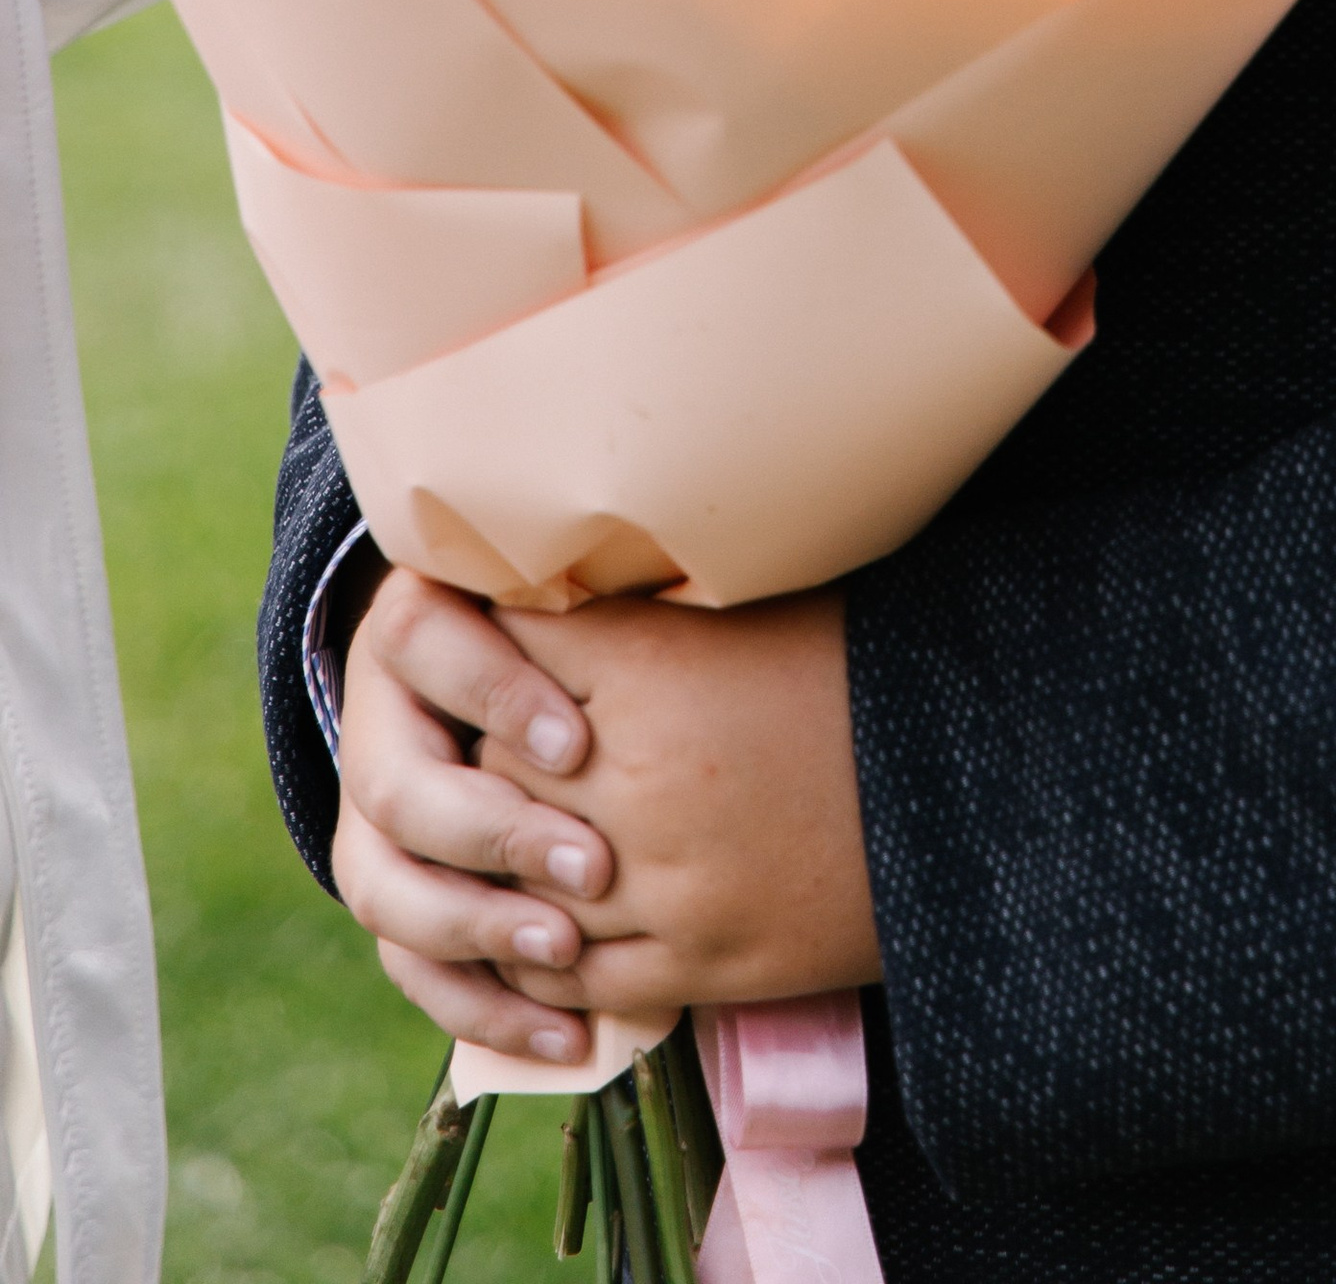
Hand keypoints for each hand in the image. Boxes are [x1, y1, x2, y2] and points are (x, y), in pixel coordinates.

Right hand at [334, 563, 617, 1065]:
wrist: (499, 674)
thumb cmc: (575, 623)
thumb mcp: (578, 589)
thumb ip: (599, 591)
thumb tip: (693, 570)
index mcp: (415, 625)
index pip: (421, 640)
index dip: (496, 693)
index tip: (580, 746)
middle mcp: (374, 722)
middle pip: (398, 787)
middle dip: (496, 834)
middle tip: (593, 869)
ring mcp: (367, 819)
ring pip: (384, 889)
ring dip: (479, 929)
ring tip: (568, 952)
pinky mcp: (388, 895)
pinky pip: (411, 968)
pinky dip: (486, 1008)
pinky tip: (565, 1039)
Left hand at [478, 592, 876, 1019]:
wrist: (973, 791)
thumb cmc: (872, 672)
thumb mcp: (765, 606)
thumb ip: (657, 605)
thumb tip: (576, 574)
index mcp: (654, 672)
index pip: (509, 649)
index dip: (496, 642)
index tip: (494, 636)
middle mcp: (638, 780)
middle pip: (495, 767)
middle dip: (494, 754)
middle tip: (500, 739)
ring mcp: (665, 883)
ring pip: (519, 874)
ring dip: (510, 857)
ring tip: (511, 835)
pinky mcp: (698, 961)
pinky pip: (576, 969)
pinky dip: (543, 952)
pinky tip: (542, 928)